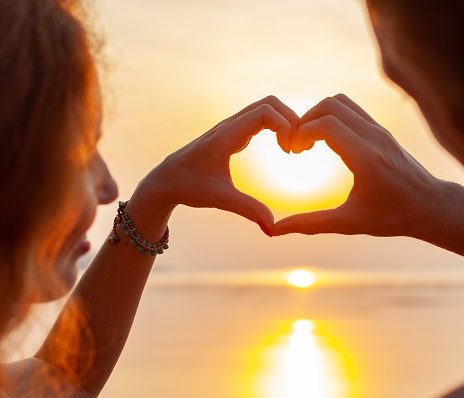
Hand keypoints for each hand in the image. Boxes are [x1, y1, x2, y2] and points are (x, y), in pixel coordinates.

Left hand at [132, 96, 298, 233]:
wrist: (166, 181)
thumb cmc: (189, 187)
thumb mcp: (220, 199)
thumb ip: (248, 210)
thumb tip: (272, 228)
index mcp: (226, 135)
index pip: (265, 112)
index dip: (285, 126)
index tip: (289, 152)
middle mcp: (229, 125)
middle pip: (270, 103)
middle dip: (291, 119)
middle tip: (297, 148)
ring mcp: (231, 127)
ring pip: (266, 108)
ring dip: (285, 122)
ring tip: (292, 148)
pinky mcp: (233, 133)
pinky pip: (261, 118)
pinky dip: (277, 126)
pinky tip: (282, 148)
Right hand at [272, 94, 444, 237]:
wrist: (430, 206)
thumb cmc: (392, 217)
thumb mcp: (348, 223)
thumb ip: (310, 224)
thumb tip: (274, 231)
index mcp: (366, 158)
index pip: (326, 125)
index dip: (301, 133)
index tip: (293, 153)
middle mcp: (374, 137)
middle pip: (330, 105)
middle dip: (306, 120)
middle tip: (298, 147)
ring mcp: (380, 130)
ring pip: (340, 102)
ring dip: (318, 115)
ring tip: (310, 143)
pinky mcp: (381, 130)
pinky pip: (351, 110)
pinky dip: (331, 117)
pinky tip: (326, 142)